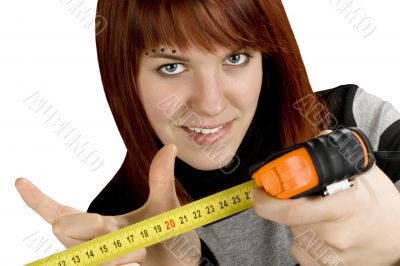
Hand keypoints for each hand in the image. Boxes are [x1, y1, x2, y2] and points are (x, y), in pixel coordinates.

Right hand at [16, 144, 200, 265]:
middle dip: (90, 225)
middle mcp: (93, 245)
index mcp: (101, 226)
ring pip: (85, 256)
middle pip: (64, 230)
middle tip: (117, 226)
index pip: (62, 213)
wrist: (184, 262)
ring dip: (118, 254)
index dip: (38, 200)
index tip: (21, 181)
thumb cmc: (167, 236)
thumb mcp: (165, 207)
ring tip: (142, 255)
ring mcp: (97, 263)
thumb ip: (161, 180)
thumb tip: (170, 147)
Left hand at [250, 131, 399, 265]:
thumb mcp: (365, 173)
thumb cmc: (381, 206)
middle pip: (289, 219)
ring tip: (320, 215)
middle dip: (286, 206)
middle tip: (297, 198)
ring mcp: (330, 256)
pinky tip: (322, 231)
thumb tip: (308, 144)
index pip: (290, 210)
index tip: (257, 192)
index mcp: (344, 208)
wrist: (398, 239)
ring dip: (297, 222)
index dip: (266, 201)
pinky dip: (303, 238)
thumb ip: (335, 155)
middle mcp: (335, 236)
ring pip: (293, 233)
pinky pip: (299, 249)